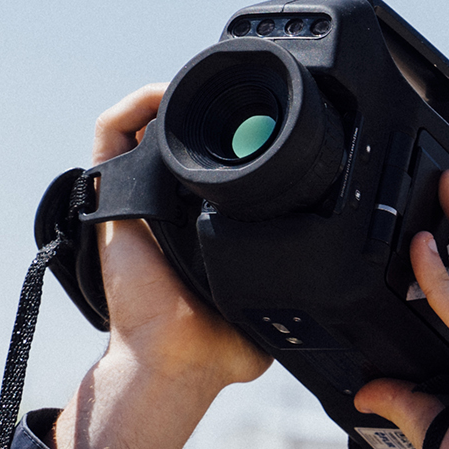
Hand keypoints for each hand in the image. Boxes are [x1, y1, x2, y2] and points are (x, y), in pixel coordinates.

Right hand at [51, 87, 264, 448]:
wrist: (176, 359)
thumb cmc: (218, 347)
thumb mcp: (276, 303)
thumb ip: (299, 282)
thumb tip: (339, 277)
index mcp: (201, 224)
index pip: (212, 164)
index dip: (231, 135)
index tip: (260, 119)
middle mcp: (166, 206)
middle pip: (177, 138)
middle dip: (204, 110)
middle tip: (236, 98)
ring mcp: (136, 199)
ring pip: (142, 127)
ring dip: (167, 99)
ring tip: (200, 90)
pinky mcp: (110, 198)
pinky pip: (110, 135)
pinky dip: (131, 107)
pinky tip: (162, 96)